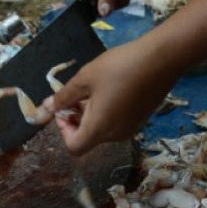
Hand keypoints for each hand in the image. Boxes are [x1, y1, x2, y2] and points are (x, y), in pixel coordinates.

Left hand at [44, 39, 173, 154]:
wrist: (161, 60)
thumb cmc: (119, 67)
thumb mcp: (85, 78)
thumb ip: (63, 97)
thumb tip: (46, 109)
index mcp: (100, 128)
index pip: (74, 147)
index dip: (63, 130)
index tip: (65, 108)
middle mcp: (116, 135)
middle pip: (89, 137)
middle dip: (78, 118)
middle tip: (79, 92)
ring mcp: (131, 129)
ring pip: (103, 130)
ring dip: (93, 114)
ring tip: (97, 87)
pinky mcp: (140, 120)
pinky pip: (117, 123)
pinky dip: (109, 112)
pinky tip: (114, 88)